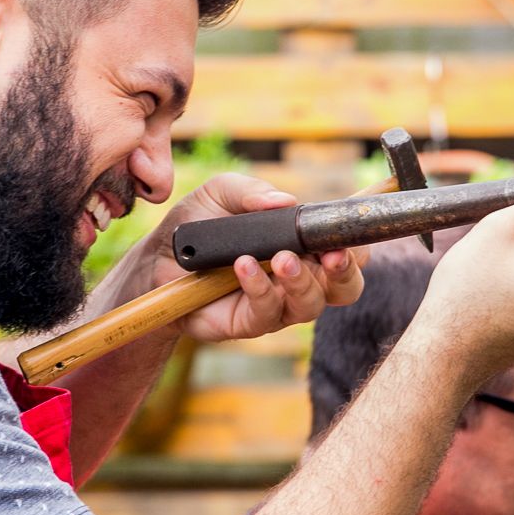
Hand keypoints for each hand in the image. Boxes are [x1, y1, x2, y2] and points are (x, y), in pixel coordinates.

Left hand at [146, 171, 365, 342]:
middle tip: (331, 256)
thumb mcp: (221, 193)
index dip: (357, 246)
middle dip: (345, 272)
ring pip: (311, 304)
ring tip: (281, 259)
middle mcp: (299, 278)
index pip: (348, 251)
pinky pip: (268, 311)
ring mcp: (278, 304)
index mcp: (303, 245)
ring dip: (301, 280)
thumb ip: (252, 191)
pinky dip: (259, 286)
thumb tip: (285, 201)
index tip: (347, 235)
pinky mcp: (251, 323)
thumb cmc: (197, 226)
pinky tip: (243, 266)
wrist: (156, 260)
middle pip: (345, 288)